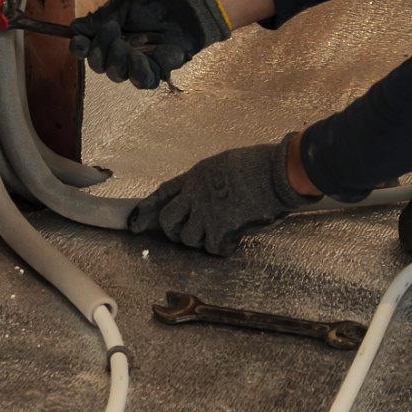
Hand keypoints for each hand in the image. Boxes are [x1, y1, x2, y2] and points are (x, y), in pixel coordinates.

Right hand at [69, 0, 233, 89]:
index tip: (79, 41)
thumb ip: (100, 17)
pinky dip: (136, 72)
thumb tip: (74, 28)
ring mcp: (139, 63)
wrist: (190, 4)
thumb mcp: (124, 2)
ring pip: (116, 75)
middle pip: (98, 65)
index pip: (86, 49)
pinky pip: (141, 81)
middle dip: (99, 50)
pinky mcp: (157, 71)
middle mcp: (121, 51)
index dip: (79, 48)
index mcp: (110, 35)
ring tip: (126, 44)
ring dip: (116, 60)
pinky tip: (138, 58)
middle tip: (112, 30)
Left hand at [127, 136, 308, 255]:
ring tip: (217, 232)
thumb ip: (208, 181)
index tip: (136, 221)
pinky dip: (222, 247)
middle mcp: (195, 194)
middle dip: (173, 231)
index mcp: (196, 176)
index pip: (163, 193)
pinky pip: (212, 247)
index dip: (148, 208)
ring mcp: (207, 212)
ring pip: (187, 238)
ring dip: (200, 240)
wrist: (275, 173)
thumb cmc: (258, 165)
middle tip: (185, 233)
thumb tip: (204, 197)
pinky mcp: (222, 228)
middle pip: (168, 219)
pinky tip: (233, 238)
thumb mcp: (223, 164)